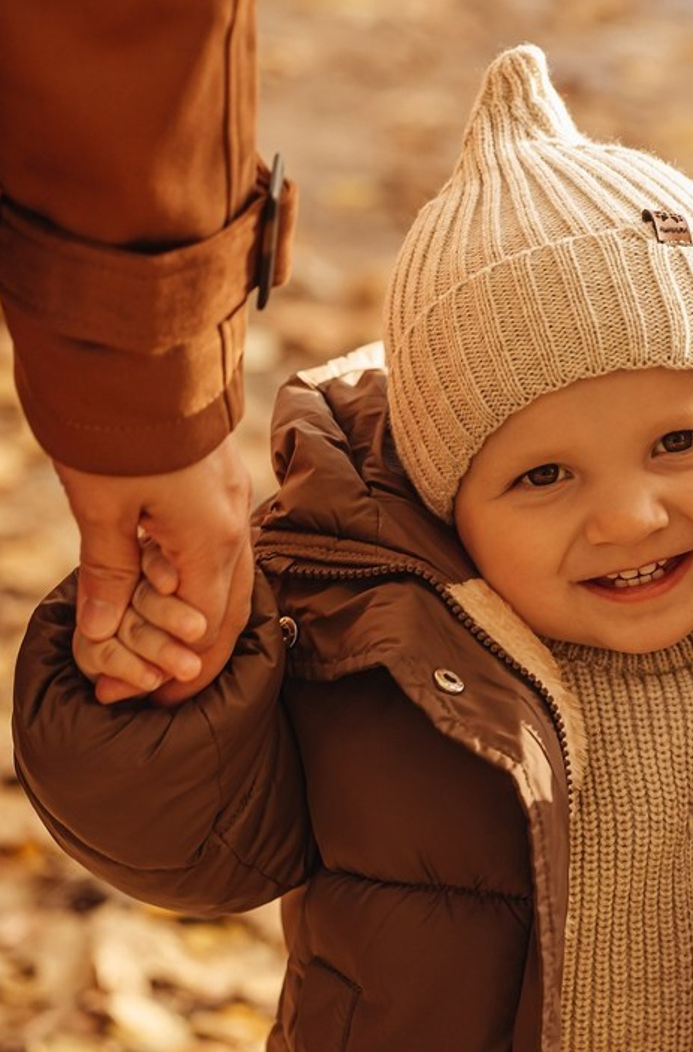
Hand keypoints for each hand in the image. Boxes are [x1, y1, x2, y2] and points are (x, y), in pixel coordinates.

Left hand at [55, 435, 253, 701]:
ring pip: (230, 578)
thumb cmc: (117, 427)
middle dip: (196, 656)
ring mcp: (229, 499)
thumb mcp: (101, 506)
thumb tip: (102, 632)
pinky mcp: (217, 481)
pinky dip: (199, 580)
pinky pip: (220, 548)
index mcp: (210, 539)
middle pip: (229, 610)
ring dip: (199, 619)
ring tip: (163, 646)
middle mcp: (232, 523)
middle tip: (158, 692)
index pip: (210, 629)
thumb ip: (109, 572)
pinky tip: (174, 589)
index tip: (157, 704)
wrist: (140, 346)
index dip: (186, 674)